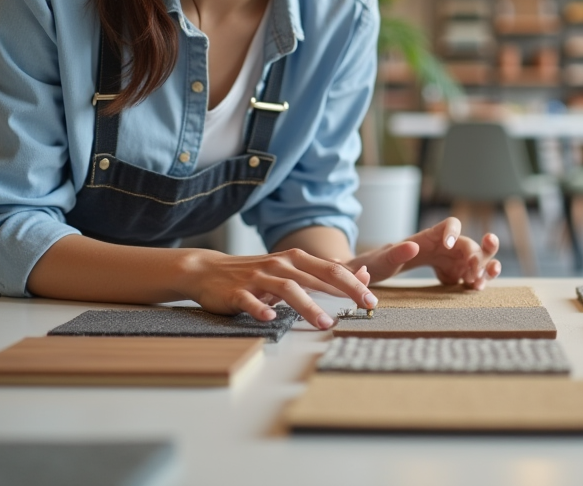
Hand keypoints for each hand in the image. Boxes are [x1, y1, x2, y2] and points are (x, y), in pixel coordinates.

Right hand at [183, 248, 375, 328]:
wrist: (209, 271)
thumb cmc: (258, 274)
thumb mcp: (290, 269)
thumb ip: (322, 274)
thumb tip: (359, 275)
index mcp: (296, 260)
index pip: (332, 269)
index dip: (354, 283)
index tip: (372, 299)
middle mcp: (280, 265)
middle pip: (317, 276)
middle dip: (343, 291)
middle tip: (364, 306)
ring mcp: (259, 278)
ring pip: (288, 289)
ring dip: (308, 305)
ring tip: (326, 322)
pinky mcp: (237, 293)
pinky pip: (250, 301)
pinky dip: (261, 309)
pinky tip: (270, 319)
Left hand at [347, 217, 501, 289]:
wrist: (372, 276)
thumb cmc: (375, 265)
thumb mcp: (381, 260)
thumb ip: (395, 253)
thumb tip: (411, 246)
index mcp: (428, 238)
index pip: (450, 225)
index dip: (454, 232)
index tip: (448, 246)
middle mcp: (444, 247)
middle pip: (469, 242)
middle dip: (479, 251)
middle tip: (476, 267)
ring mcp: (450, 262)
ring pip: (476, 260)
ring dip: (485, 266)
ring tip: (488, 275)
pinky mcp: (451, 277)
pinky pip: (470, 277)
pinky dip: (476, 281)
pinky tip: (477, 288)